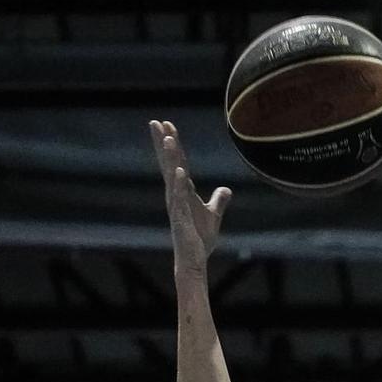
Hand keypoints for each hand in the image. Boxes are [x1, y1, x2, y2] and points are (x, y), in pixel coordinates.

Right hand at [148, 119, 231, 272]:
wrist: (194, 260)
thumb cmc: (199, 238)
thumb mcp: (213, 214)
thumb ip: (218, 200)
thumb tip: (226, 189)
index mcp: (182, 191)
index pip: (178, 162)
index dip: (174, 144)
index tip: (168, 125)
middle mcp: (175, 194)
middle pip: (169, 163)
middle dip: (164, 143)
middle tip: (156, 122)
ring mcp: (176, 205)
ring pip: (172, 176)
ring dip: (171, 158)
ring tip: (168, 139)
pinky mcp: (181, 217)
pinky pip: (180, 198)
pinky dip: (180, 184)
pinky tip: (180, 171)